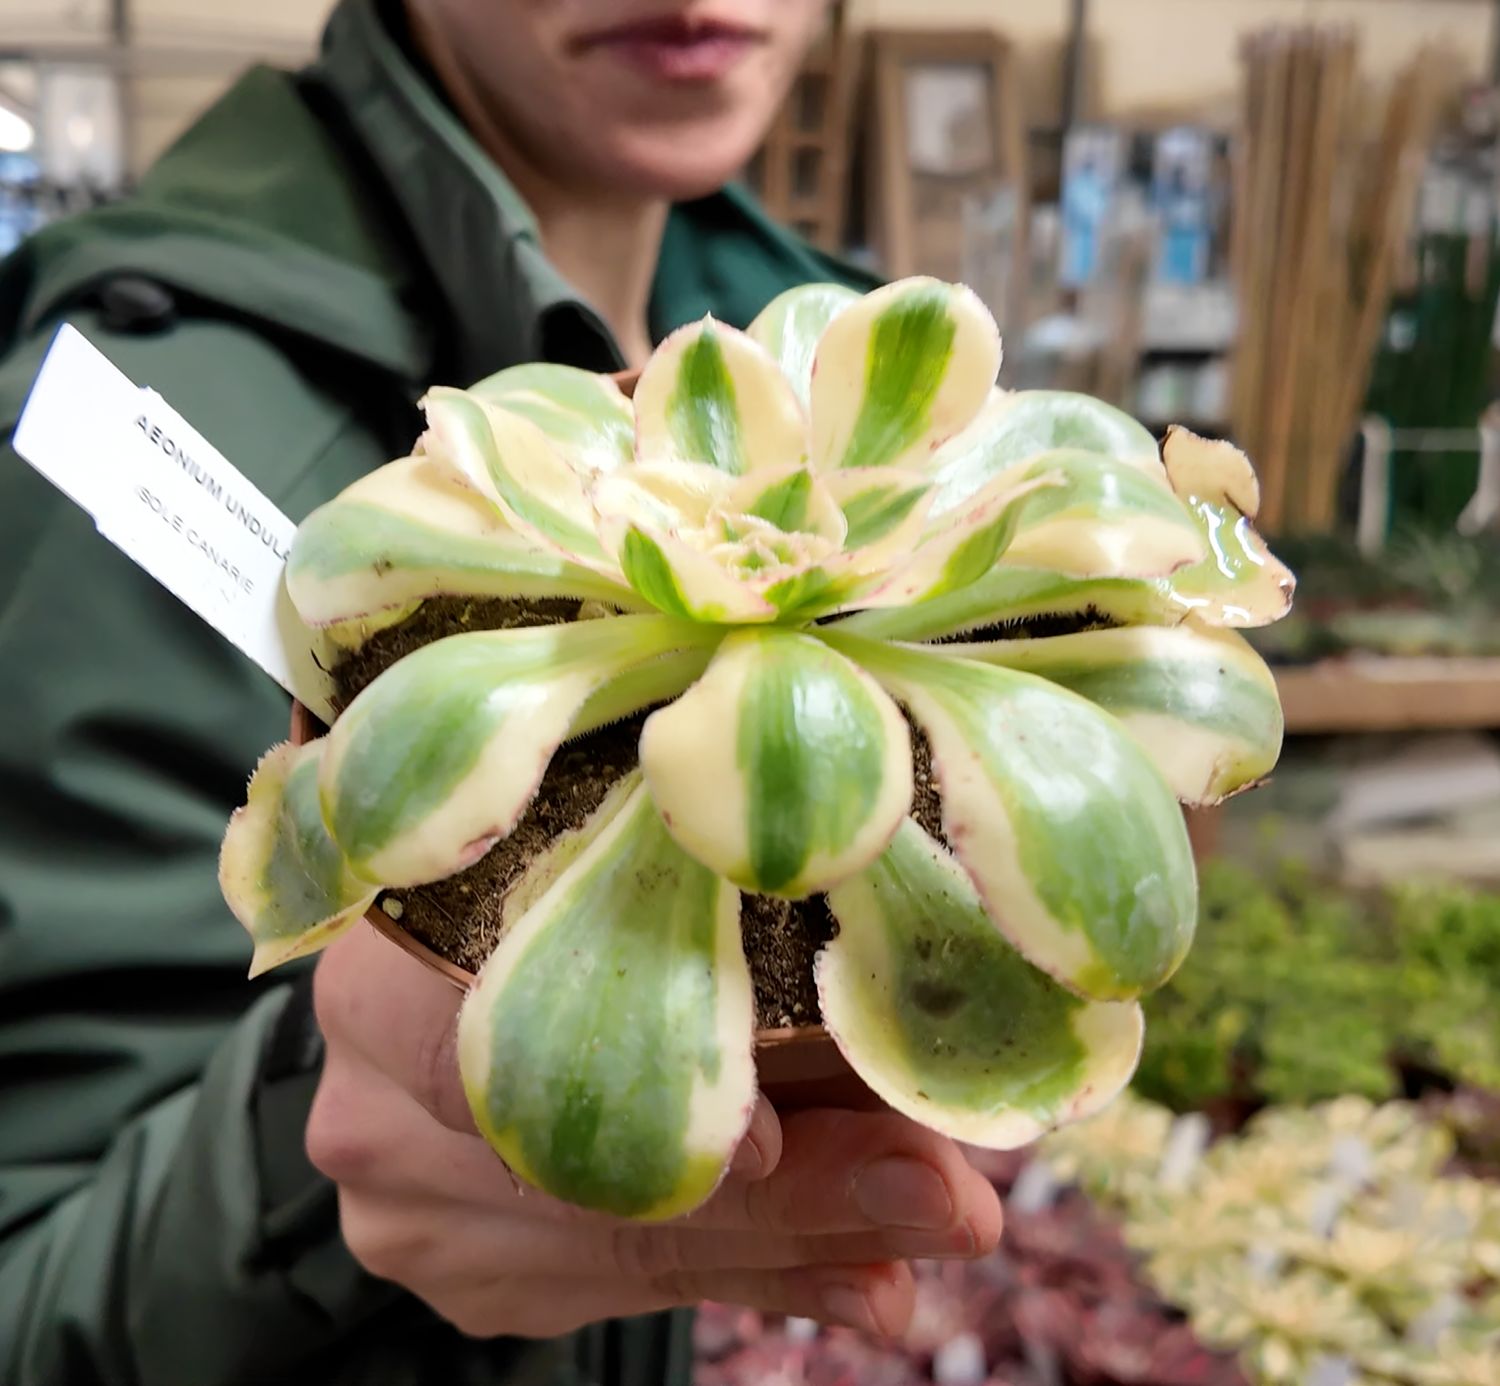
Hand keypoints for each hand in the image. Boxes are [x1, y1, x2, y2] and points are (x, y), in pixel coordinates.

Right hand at [307, 923, 1002, 1339]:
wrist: (452, 960)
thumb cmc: (579, 890)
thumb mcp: (656, 888)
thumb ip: (772, 970)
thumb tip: (924, 1068)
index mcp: (389, 927)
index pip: (485, 1030)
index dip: (636, 1083)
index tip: (777, 1140)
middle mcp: (363, 1072)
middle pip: (581, 1163)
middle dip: (792, 1191)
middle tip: (941, 1197)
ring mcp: (393, 1186)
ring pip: (615, 1247)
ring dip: (795, 1246)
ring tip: (923, 1234)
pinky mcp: (447, 1260)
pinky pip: (614, 1289)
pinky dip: (748, 1274)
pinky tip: (849, 1268)